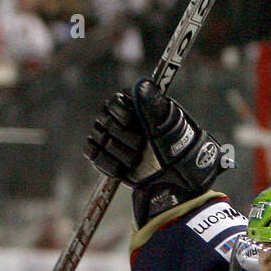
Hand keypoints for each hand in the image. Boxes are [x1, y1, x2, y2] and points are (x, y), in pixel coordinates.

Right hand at [84, 79, 221, 225]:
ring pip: (97, 137)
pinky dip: (107, 163)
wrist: (176, 187)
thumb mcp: (168, 128)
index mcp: (140, 108)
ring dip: (118, 152)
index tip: (129, 120)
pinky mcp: (108, 157)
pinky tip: (123, 168)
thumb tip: (144, 83)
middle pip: (104, 120)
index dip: (120, 112)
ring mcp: (115, 139)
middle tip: (141, 147)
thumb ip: (153, 105)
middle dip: (123, 137)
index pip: (114, 101)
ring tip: (136, 160)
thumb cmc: (178, 154)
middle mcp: (125, 121)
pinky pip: (93, 154)